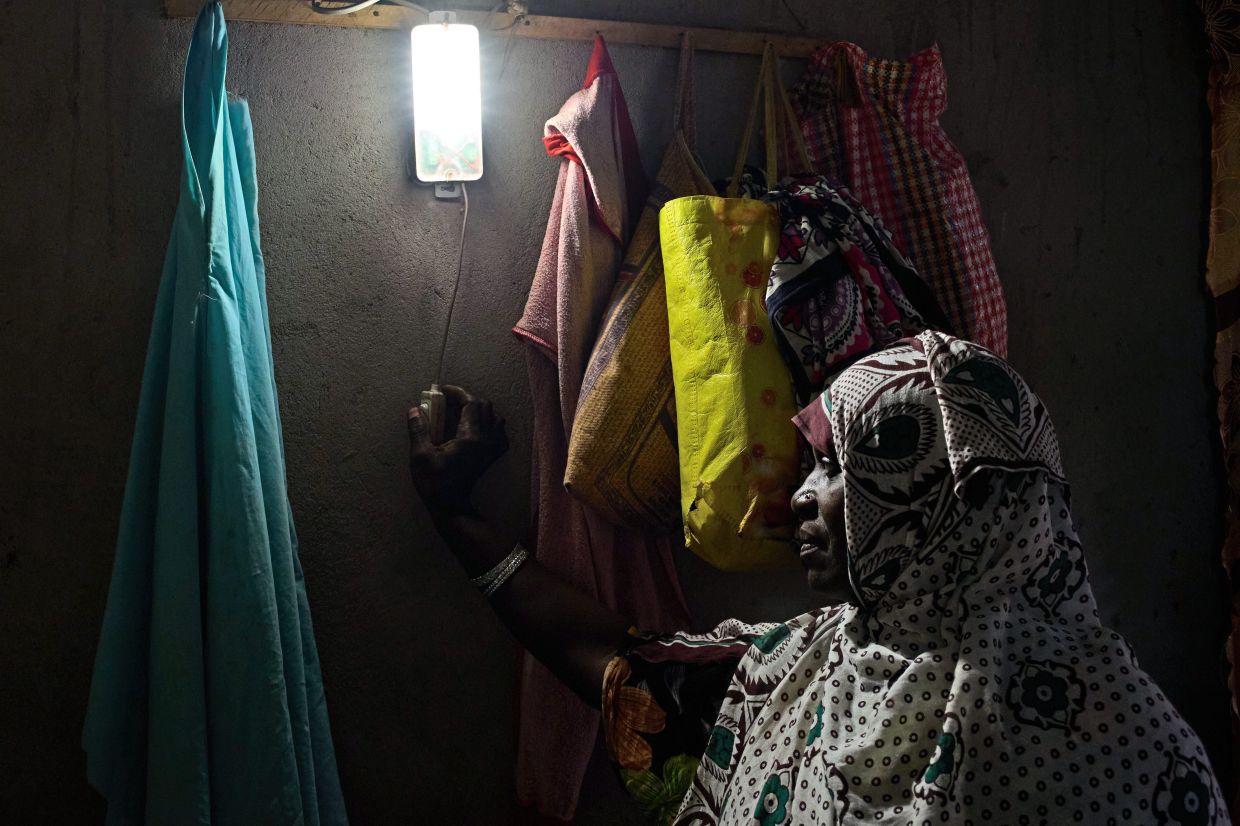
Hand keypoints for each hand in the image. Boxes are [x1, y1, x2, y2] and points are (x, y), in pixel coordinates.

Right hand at [407, 385, 508, 515]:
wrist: (451, 505)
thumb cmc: (434, 483)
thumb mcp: (420, 455)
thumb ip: (418, 429)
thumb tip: (414, 409)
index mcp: (470, 437)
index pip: (471, 403)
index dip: (456, 392)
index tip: (441, 390)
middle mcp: (486, 440)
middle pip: (484, 406)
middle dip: (465, 398)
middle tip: (446, 402)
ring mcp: (492, 448)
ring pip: (494, 417)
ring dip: (478, 409)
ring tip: (459, 413)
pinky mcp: (492, 456)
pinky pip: (499, 432)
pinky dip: (489, 423)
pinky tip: (474, 427)